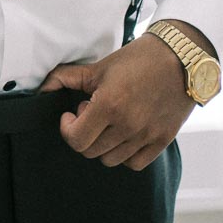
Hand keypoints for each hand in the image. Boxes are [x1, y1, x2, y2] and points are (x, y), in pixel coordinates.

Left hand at [40, 34, 194, 169]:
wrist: (180, 58)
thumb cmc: (137, 59)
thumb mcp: (99, 67)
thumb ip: (67, 78)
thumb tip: (42, 88)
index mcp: (110, 105)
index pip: (76, 139)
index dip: (67, 128)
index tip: (72, 114)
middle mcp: (128, 125)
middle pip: (90, 151)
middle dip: (84, 133)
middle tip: (92, 112)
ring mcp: (146, 136)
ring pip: (110, 160)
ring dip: (103, 143)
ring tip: (110, 120)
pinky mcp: (162, 141)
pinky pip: (134, 164)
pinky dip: (124, 153)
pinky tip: (124, 132)